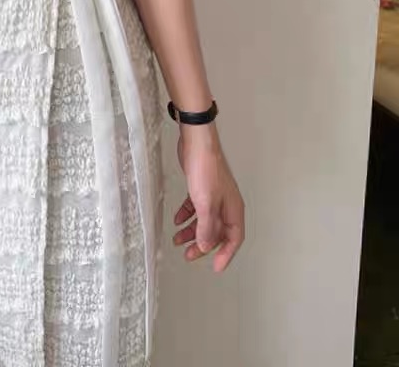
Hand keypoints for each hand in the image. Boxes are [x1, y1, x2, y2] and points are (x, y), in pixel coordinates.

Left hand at [173, 124, 244, 271]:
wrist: (197, 144)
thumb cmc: (206, 170)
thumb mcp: (206, 204)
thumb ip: (207, 227)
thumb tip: (205, 247)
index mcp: (233, 210)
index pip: (234, 239)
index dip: (225, 254)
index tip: (216, 267)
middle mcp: (226, 204)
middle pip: (218, 232)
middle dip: (203, 245)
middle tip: (189, 255)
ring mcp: (214, 195)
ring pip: (205, 221)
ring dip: (192, 232)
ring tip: (177, 240)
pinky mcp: (201, 187)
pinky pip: (195, 208)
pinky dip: (187, 215)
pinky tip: (177, 220)